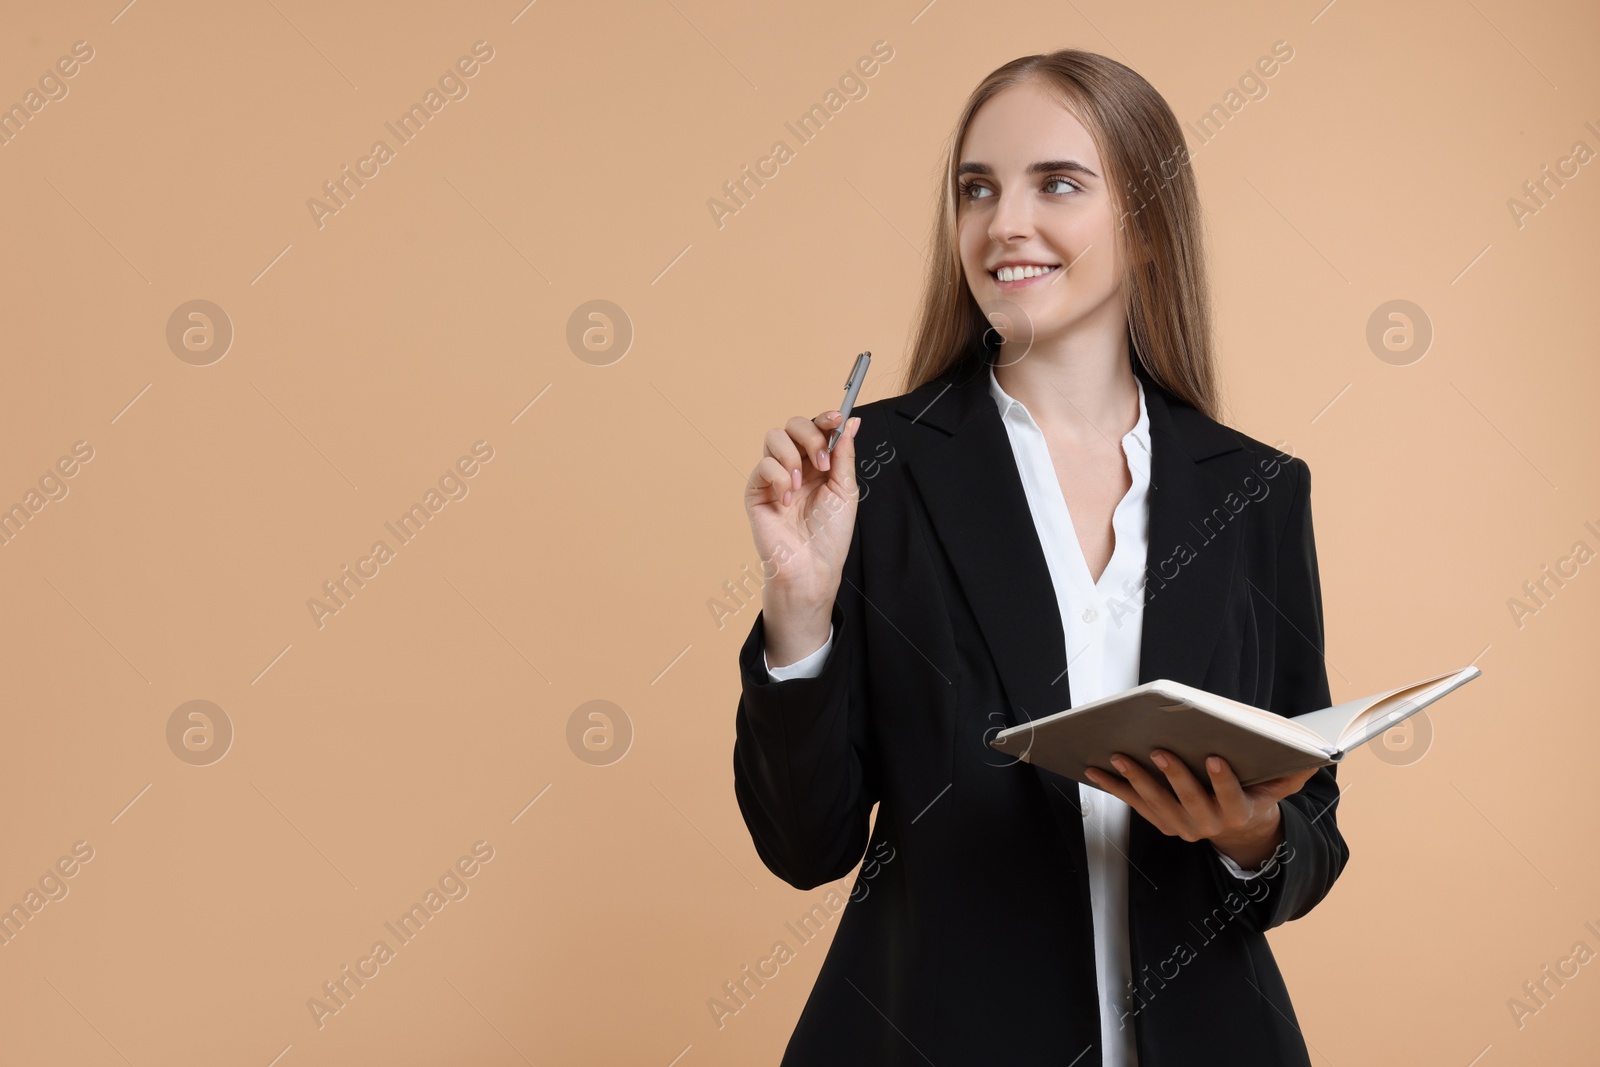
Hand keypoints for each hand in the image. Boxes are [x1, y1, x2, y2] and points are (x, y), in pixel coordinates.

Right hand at [744, 409, 861, 663]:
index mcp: (818, 464)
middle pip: (793, 424)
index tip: (837, 418)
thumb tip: (851, 422)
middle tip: (822, 463)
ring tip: (802, 484)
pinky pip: (763, 465)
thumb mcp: (845, 490)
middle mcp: (795, 466)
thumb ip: (844, 455)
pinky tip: (787, 500)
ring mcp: (774, 477)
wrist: (812, 567)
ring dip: (793, 456)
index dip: (825, 418)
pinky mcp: (756, 491)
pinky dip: (779, 478)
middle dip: (810, 436)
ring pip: (774, 437)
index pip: (816, 428)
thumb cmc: (829, 536)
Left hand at [1084, 751, 1317, 868]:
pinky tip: (1095, 769)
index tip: (1215, 758)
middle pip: (1188, 800)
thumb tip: (1316, 758)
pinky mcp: (1162, 822)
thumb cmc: (1256, 795)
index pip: (1231, 797)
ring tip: (1117, 755)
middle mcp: (1209, 824)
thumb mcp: (1276, 788)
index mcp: (1238, 813)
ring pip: (1156, 804)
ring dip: (1135, 781)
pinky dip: (1115, 787)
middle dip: (1173, 775)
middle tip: (1158, 749)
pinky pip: (1135, 804)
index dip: (1223, 780)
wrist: (1239, 832)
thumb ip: (1290, 774)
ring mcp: (1183, 826)